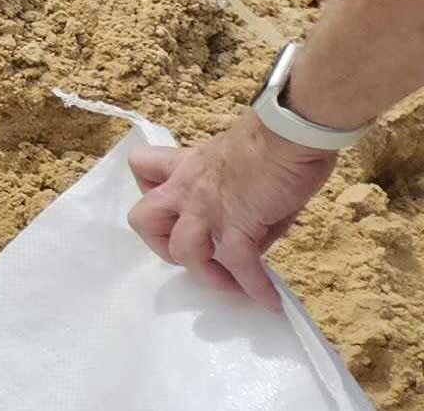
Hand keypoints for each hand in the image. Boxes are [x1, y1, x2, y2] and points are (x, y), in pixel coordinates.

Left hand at [126, 114, 337, 306]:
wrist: (288, 131)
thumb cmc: (270, 140)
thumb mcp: (237, 167)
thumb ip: (233, 201)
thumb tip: (250, 237)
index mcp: (184, 165)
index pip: (142, 170)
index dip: (151, 192)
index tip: (176, 210)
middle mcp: (185, 186)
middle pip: (143, 220)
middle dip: (162, 245)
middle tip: (194, 254)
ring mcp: (207, 207)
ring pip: (182, 250)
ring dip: (204, 274)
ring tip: (229, 284)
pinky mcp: (236, 224)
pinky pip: (239, 265)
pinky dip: (253, 287)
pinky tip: (269, 300)